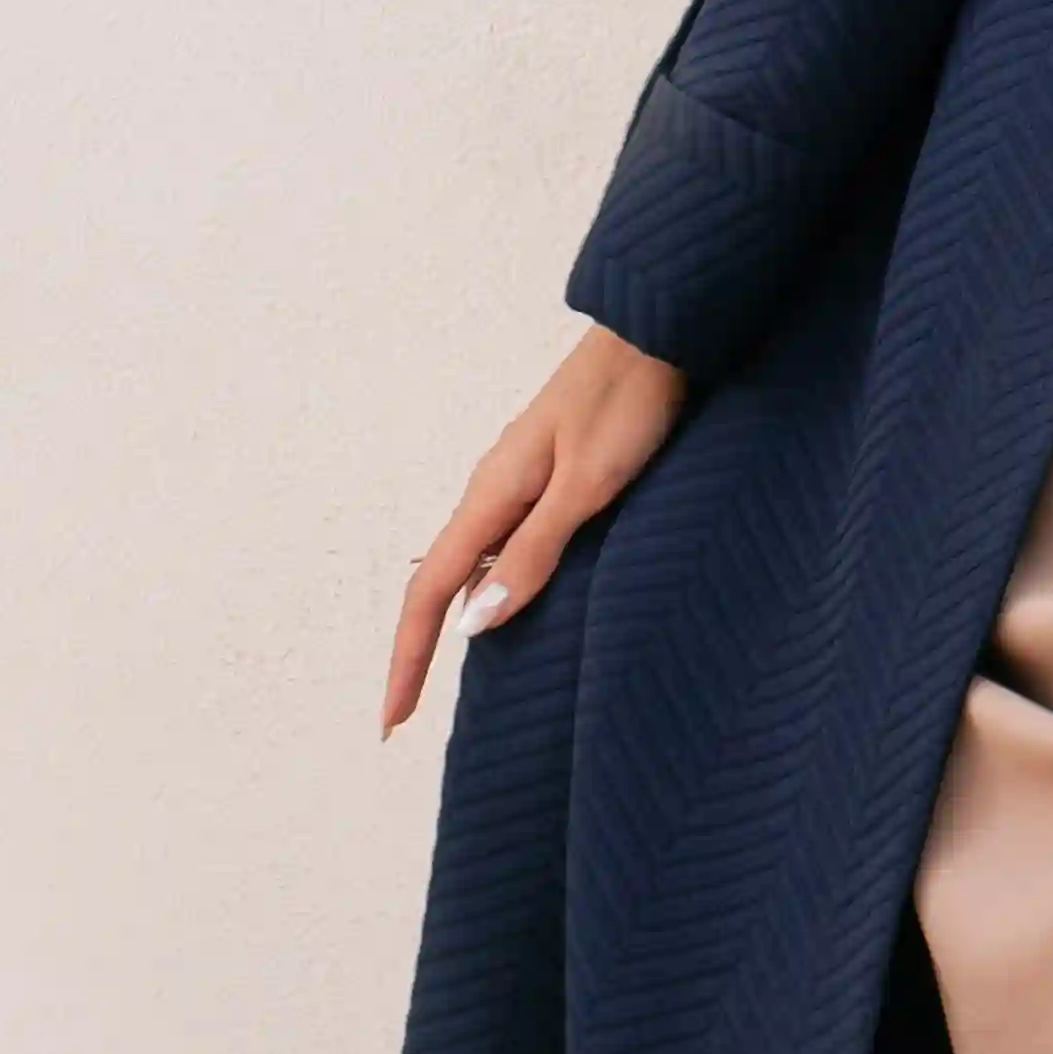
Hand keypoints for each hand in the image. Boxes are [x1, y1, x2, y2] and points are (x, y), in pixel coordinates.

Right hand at [382, 323, 691, 731]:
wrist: (661, 333)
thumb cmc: (630, 403)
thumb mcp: (587, 485)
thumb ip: (534, 552)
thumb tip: (472, 625)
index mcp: (492, 495)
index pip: (430, 592)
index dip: (409, 660)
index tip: (391, 720)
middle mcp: (495, 491)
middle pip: (438, 581)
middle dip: (418, 649)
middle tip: (405, 713)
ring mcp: (521, 481)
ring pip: (472, 563)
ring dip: (455, 619)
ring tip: (447, 680)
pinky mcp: (552, 475)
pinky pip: (506, 544)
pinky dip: (494, 586)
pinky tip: (510, 607)